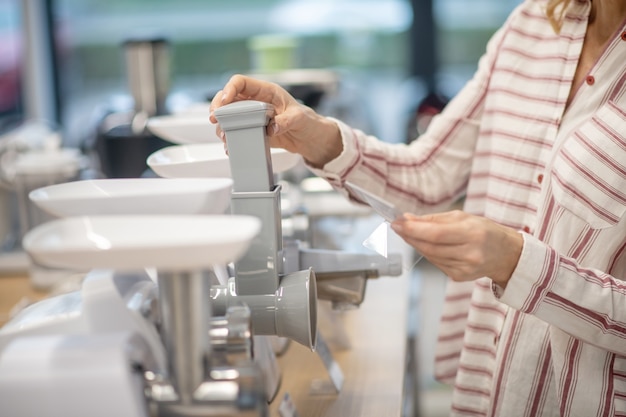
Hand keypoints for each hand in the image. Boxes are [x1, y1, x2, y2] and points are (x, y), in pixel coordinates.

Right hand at [209, 74, 342, 167]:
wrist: (309, 138)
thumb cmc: (306, 122)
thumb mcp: (299, 119)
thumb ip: (286, 120)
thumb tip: (272, 127)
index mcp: (266, 91)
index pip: (241, 82)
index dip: (229, 89)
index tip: (224, 102)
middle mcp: (255, 101)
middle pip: (228, 97)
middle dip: (218, 106)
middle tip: (214, 119)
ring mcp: (251, 116)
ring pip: (228, 115)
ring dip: (222, 125)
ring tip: (223, 135)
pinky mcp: (252, 130)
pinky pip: (235, 131)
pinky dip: (230, 138)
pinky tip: (229, 146)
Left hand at [390, 210, 522, 287]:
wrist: (505, 255)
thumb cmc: (484, 231)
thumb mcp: (463, 217)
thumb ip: (433, 219)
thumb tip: (407, 219)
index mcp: (473, 234)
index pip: (436, 234)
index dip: (413, 229)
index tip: (397, 222)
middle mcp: (469, 254)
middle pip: (430, 247)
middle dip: (410, 236)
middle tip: (397, 226)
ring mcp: (464, 269)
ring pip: (430, 256)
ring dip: (415, 243)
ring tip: (409, 232)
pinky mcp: (458, 277)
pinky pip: (435, 262)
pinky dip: (426, 252)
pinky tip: (425, 244)